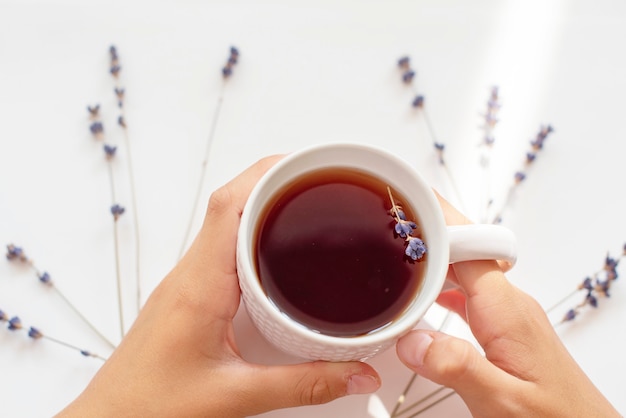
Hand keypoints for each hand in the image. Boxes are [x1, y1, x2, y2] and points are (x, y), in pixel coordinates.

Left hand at [57, 156, 379, 417]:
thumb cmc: (150, 408)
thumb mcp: (236, 397)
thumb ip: (304, 385)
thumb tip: (359, 373)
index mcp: (199, 286)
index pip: (230, 206)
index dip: (268, 174)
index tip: (308, 165)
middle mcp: (190, 273)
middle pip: (232, 203)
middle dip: (277, 182)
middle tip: (322, 181)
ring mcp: (188, 281)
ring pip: (227, 222)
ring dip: (264, 206)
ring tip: (308, 207)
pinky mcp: (190, 293)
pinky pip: (224, 246)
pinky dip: (254, 234)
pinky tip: (278, 252)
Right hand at [396, 194, 619, 416]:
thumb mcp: (502, 402)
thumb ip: (456, 367)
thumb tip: (411, 339)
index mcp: (505, 308)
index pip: (467, 244)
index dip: (435, 219)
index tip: (404, 201)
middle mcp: (507, 302)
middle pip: (464, 246)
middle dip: (426, 228)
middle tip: (385, 218)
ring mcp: (506, 311)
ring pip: (464, 265)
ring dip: (431, 253)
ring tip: (394, 246)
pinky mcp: (503, 324)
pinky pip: (467, 288)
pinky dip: (440, 280)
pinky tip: (420, 289)